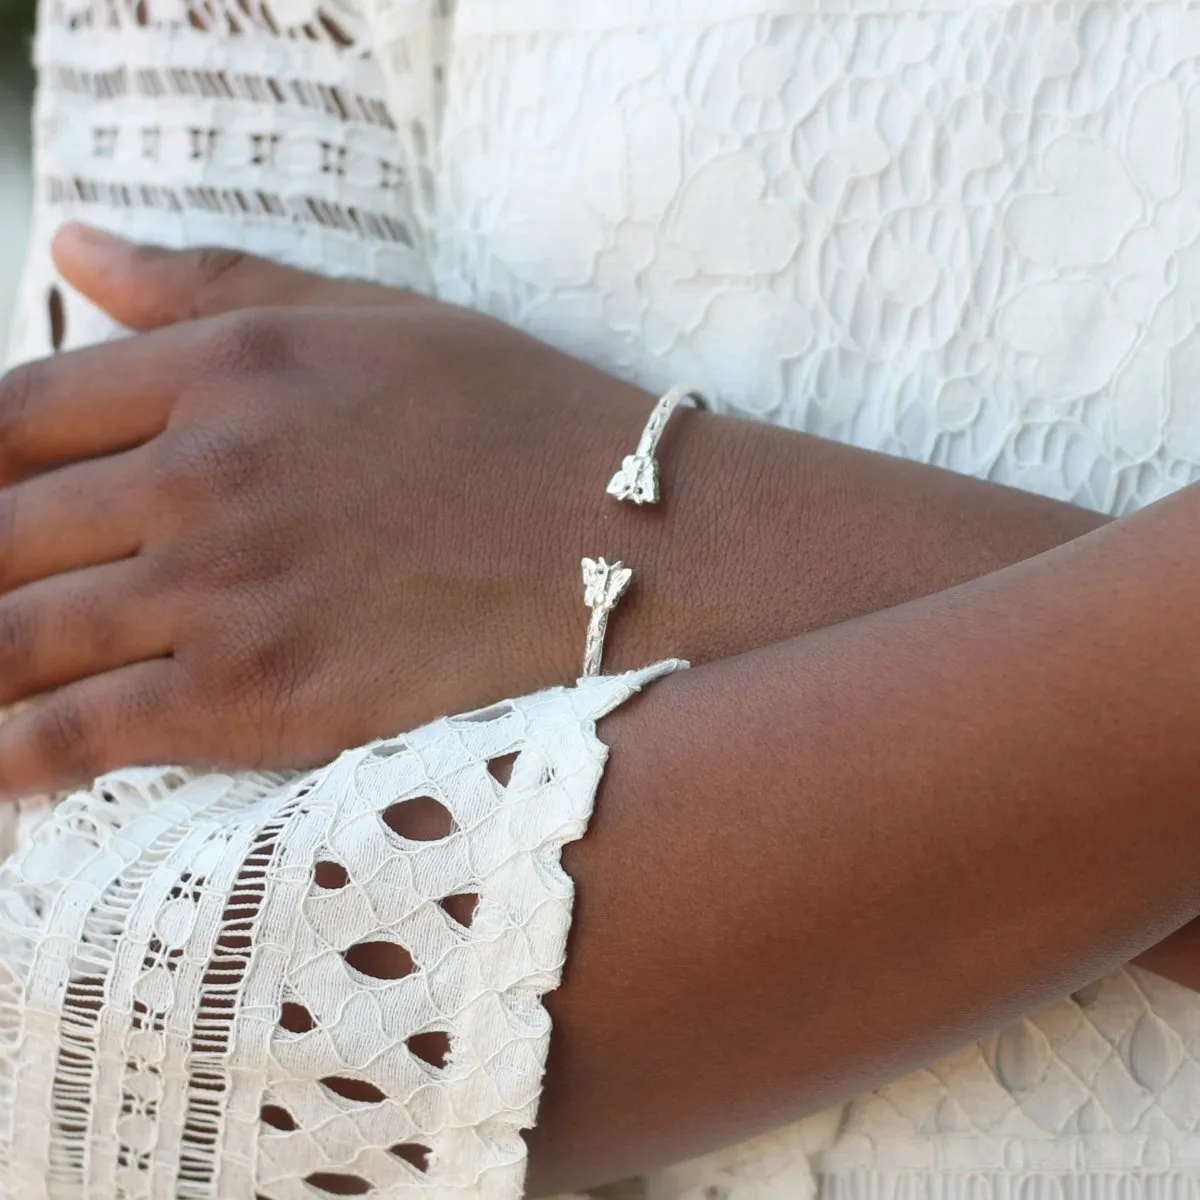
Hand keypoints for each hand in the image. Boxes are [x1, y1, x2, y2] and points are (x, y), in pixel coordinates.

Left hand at [0, 224, 671, 793]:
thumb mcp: (374, 314)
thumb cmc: (517, 418)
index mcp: (226, 368)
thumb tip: (76, 244)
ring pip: (19, 639)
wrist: (632, 541)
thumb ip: (213, 281)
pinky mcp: (265, 701)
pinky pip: (88, 733)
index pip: (15, 411)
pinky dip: (13, 755)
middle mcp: (204, 478)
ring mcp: (228, 596)